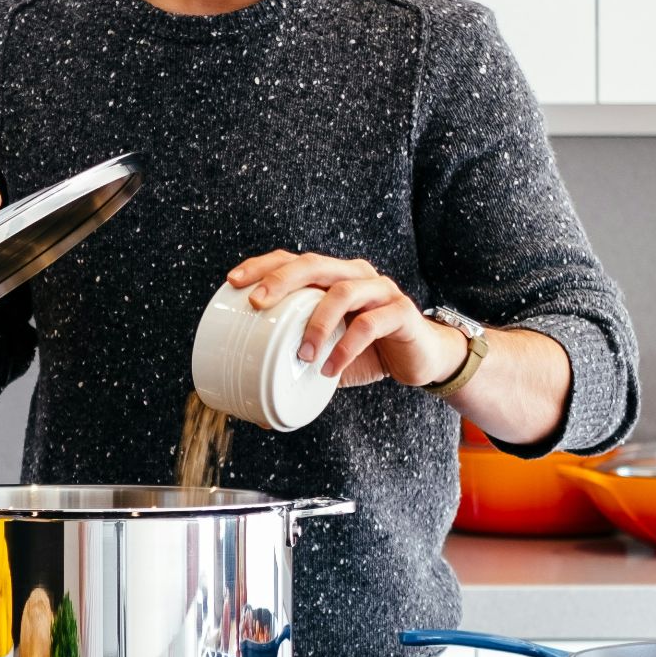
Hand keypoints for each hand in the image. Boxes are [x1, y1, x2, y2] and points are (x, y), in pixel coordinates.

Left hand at [224, 250, 466, 388]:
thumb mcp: (326, 351)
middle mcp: (355, 275)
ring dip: (317, 322)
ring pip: (343, 291)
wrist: (422, 360)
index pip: (293, 260)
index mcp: (333, 276)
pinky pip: (371, 324)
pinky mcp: (402, 312)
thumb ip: (298, 357)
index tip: (233, 282)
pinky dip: (347, 346)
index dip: (262, 266)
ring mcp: (381, 290)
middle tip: (257, 303)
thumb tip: (254, 396)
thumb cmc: (368, 352)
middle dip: (281, 280)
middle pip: (314, 264)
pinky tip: (332, 368)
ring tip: (301, 354)